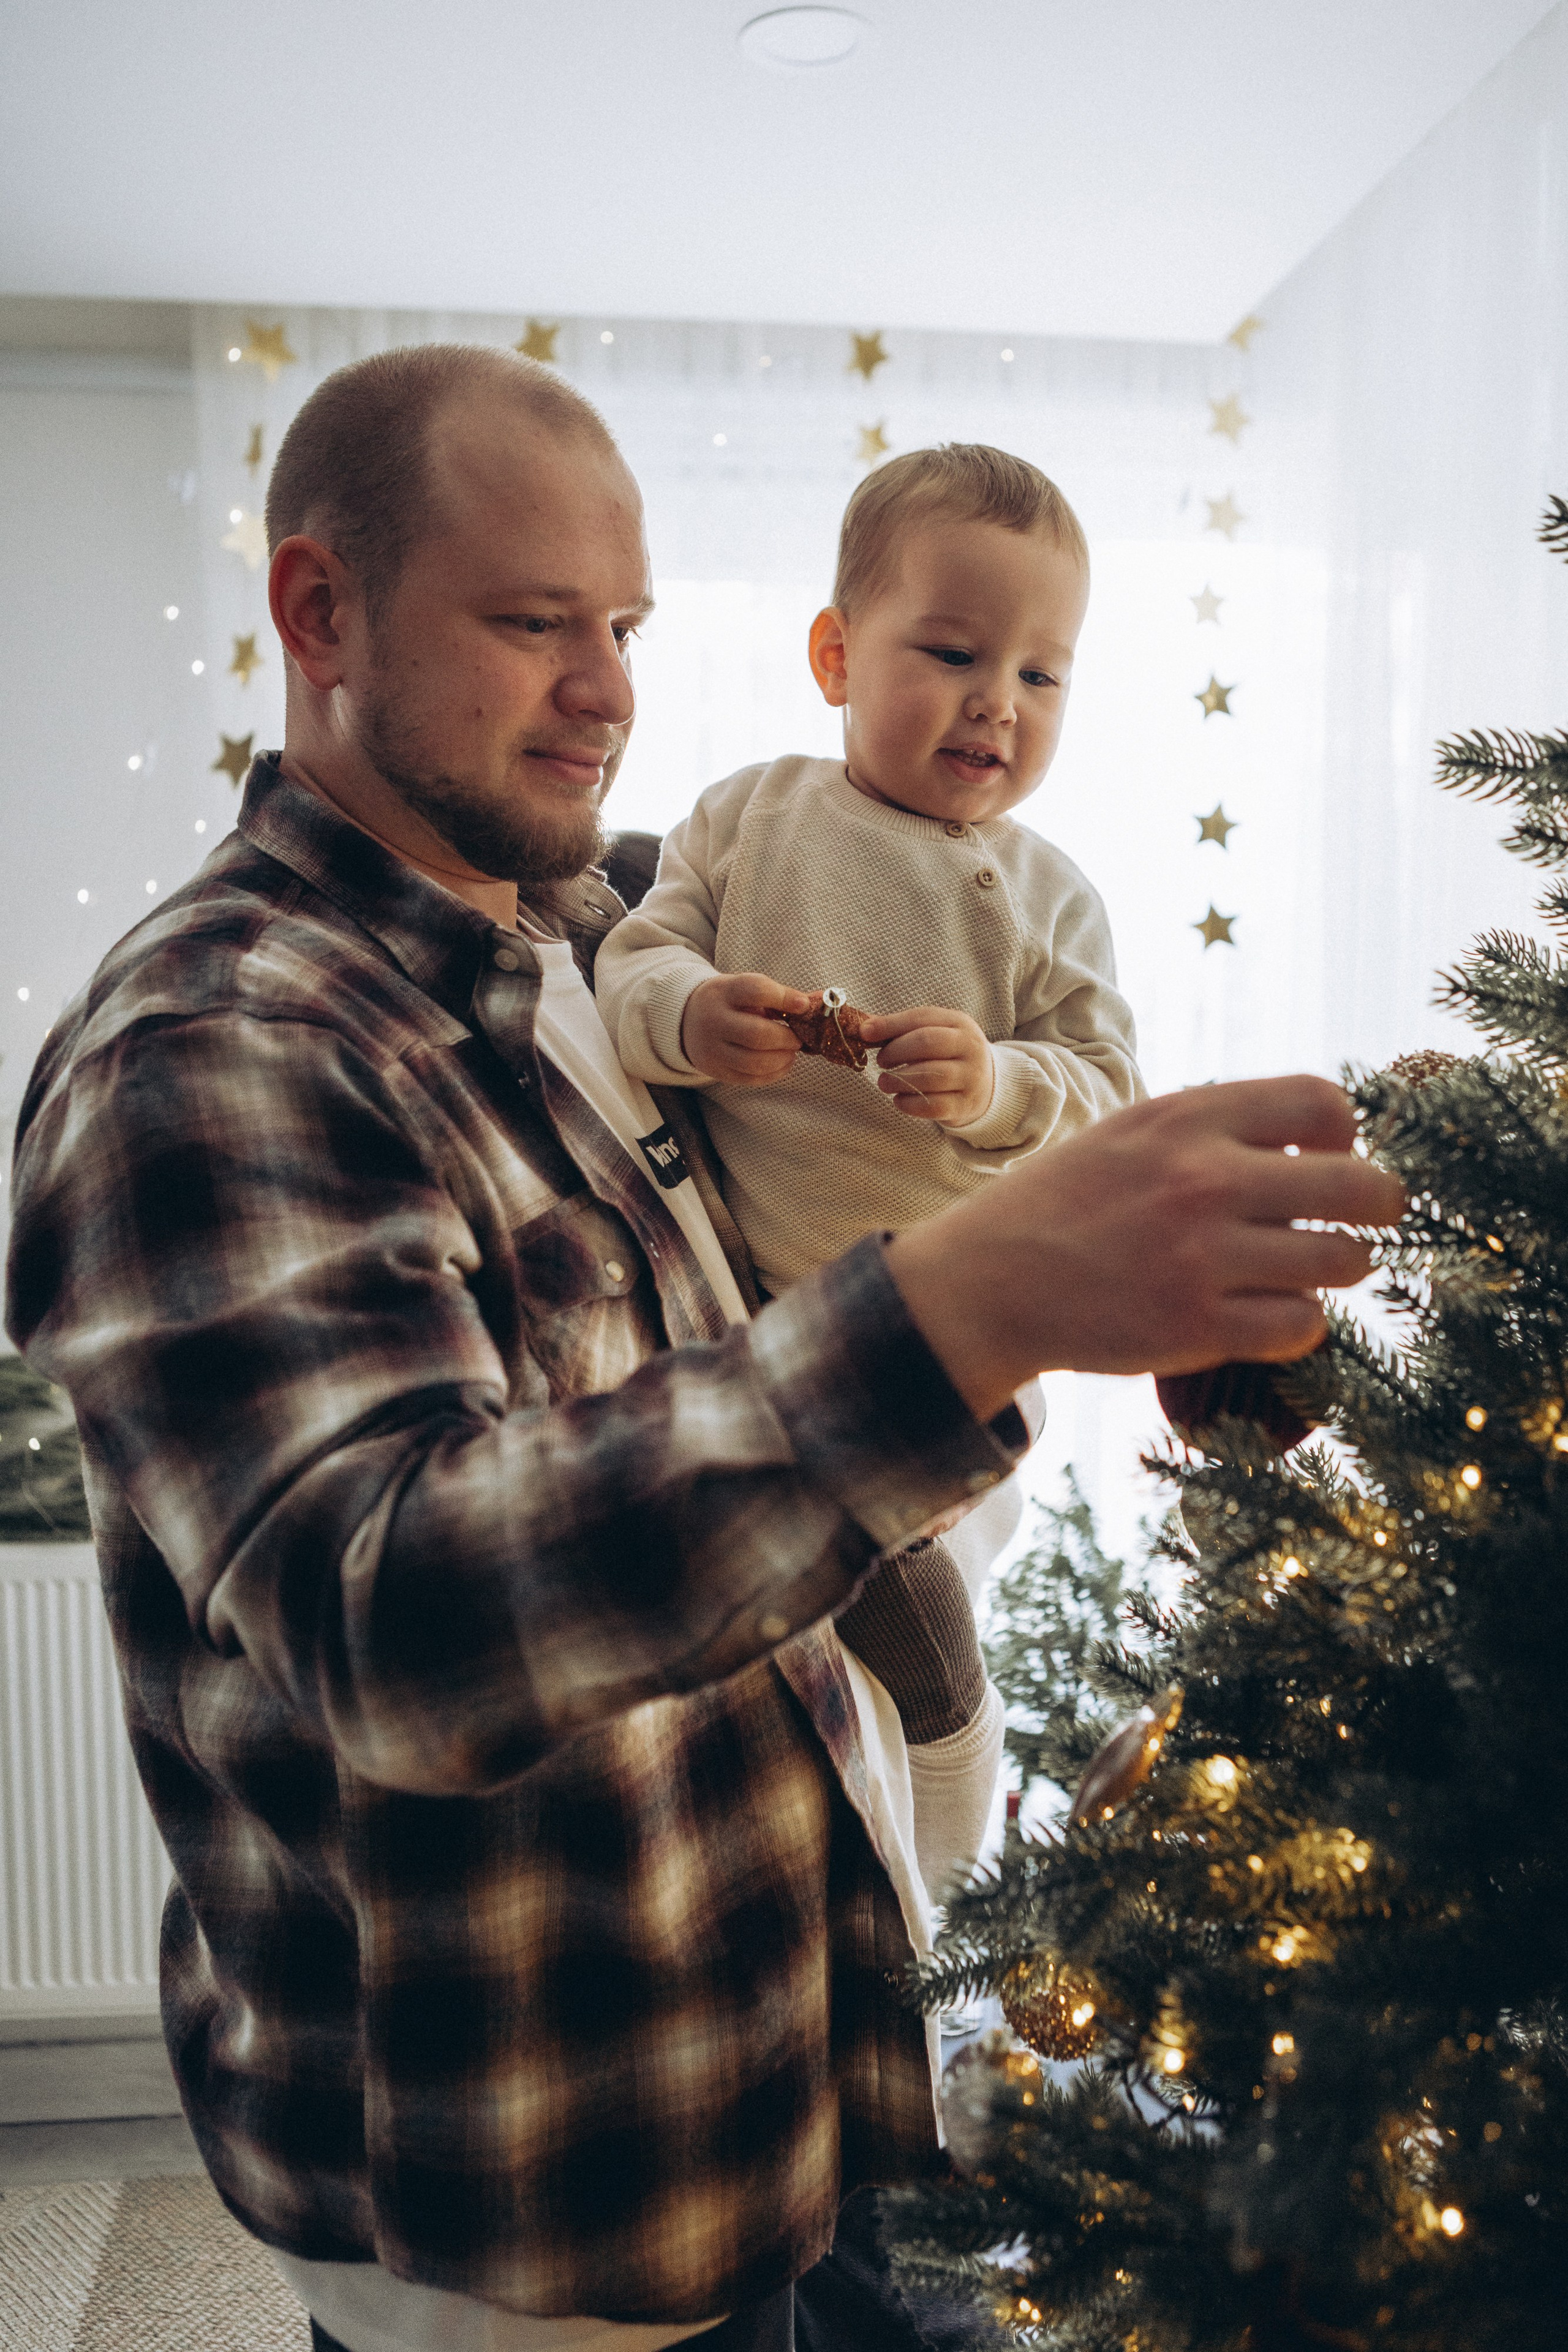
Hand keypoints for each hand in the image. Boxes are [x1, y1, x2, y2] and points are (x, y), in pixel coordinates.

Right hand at [681, 972, 811, 1085]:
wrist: (686, 1020)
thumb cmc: (727, 1002)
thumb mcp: (743, 988)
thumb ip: (775, 995)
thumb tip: (811, 1005)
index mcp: (723, 993)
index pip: (755, 991)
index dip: (784, 998)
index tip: (803, 1005)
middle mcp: (713, 1021)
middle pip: (757, 1034)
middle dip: (786, 1038)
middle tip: (798, 1037)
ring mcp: (712, 1049)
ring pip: (754, 1062)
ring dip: (783, 1058)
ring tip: (791, 1051)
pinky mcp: (716, 1070)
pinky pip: (751, 1078)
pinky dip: (775, 1073)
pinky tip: (783, 1063)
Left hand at [859, 1005, 994, 1125]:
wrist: (986, 1085)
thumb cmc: (948, 1054)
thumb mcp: (934, 1033)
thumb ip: (901, 1029)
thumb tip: (863, 1027)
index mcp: (959, 1023)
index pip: (922, 1018)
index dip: (890, 1025)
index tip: (864, 1033)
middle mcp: (970, 1047)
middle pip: (928, 1043)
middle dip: (896, 1051)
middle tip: (881, 1061)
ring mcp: (971, 1077)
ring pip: (931, 1076)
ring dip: (899, 1080)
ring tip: (884, 1083)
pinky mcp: (965, 1105)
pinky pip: (934, 1106)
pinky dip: (910, 1104)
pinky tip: (899, 1100)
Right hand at [883, 1076, 1405, 1423]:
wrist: (989, 1280)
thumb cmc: (1069, 1202)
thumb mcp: (1133, 1133)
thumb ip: (1216, 1128)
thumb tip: (1317, 1139)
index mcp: (1188, 1119)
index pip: (1324, 1103)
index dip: (1345, 1134)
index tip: (1326, 1159)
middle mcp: (1204, 1180)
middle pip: (1361, 1186)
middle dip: (1379, 1206)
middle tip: (1365, 1220)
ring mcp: (1203, 1256)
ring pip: (1344, 1261)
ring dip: (1337, 1268)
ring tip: (1305, 1271)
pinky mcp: (1196, 1326)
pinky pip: (1302, 1324)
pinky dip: (1297, 1324)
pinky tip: (1267, 1314)